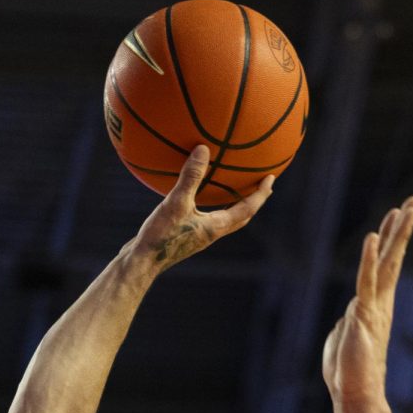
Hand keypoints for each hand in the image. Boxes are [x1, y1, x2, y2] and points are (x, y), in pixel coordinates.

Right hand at [130, 146, 273, 269]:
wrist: (141, 263)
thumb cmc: (161, 236)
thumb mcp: (176, 203)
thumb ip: (191, 177)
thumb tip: (203, 149)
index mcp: (216, 227)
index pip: (247, 209)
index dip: (261, 194)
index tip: (271, 179)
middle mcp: (211, 234)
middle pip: (240, 218)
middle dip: (252, 202)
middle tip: (260, 187)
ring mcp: (198, 237)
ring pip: (224, 220)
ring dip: (232, 206)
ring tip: (232, 190)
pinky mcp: (184, 238)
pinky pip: (204, 219)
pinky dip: (209, 207)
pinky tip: (194, 197)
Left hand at [323, 196, 412, 402]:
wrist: (354, 392)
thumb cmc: (347, 370)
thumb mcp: (345, 337)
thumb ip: (350, 321)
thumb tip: (350, 315)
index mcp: (374, 304)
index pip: (386, 265)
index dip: (392, 240)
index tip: (400, 216)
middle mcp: (380, 301)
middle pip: (393, 257)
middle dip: (403, 228)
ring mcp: (374, 306)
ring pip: (387, 263)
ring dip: (396, 234)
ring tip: (406, 209)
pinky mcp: (363, 314)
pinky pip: (366, 281)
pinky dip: (369, 259)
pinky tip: (373, 238)